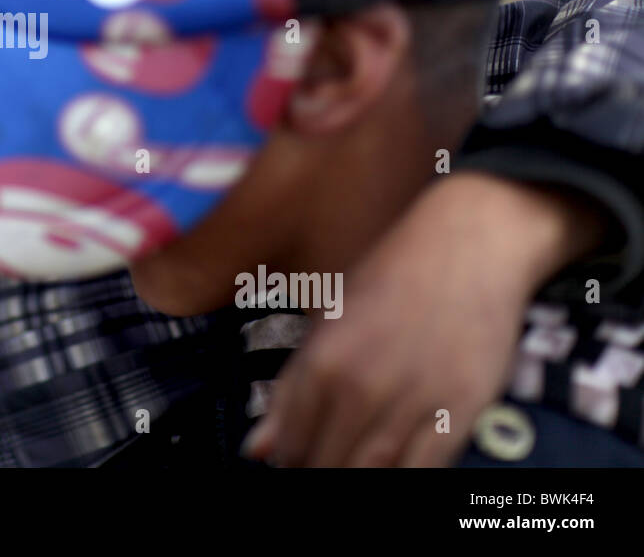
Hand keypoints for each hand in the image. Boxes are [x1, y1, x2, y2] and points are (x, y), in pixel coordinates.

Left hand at [242, 171, 603, 466]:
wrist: (467, 246)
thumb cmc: (391, 277)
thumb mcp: (327, 322)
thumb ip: (290, 391)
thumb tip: (255, 452)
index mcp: (322, 362)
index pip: (290, 445)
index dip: (288, 460)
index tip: (291, 462)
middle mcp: (362, 387)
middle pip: (326, 465)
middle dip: (317, 469)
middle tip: (321, 463)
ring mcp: (413, 402)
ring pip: (371, 474)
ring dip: (354, 476)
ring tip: (350, 465)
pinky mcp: (460, 411)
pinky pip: (423, 470)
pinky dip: (402, 478)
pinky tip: (390, 468)